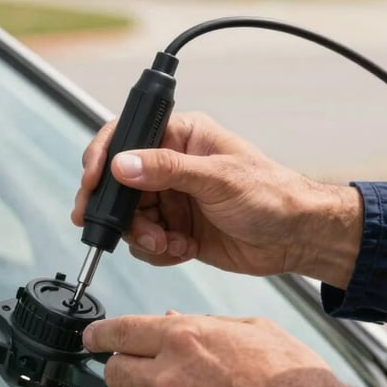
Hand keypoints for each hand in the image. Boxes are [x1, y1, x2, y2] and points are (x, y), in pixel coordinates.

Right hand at [72, 113, 361, 288]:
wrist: (296, 238)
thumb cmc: (272, 194)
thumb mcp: (218, 177)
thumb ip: (166, 170)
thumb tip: (122, 164)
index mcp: (180, 137)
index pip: (125, 136)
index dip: (101, 158)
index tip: (91, 183)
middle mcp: (171, 166)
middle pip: (119, 185)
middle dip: (120, 212)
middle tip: (118, 229)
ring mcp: (172, 198)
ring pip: (129, 218)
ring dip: (142, 236)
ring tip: (168, 242)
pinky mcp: (175, 228)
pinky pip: (146, 242)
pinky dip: (158, 251)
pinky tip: (182, 249)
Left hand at [84, 312, 364, 386]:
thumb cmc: (292, 381)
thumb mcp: (251, 330)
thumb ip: (203, 324)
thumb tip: (171, 322)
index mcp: (185, 340)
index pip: (120, 331)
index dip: (100, 334)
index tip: (91, 337)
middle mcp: (168, 379)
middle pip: (115, 372)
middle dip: (125, 367)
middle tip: (144, 369)